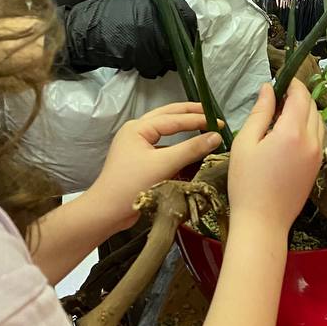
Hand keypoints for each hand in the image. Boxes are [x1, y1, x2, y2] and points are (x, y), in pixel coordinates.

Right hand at [58, 0, 196, 78]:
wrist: (85, 29)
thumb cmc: (111, 16)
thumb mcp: (138, 2)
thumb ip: (161, 12)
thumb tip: (181, 28)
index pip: (187, 17)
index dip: (188, 31)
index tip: (187, 40)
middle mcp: (157, 14)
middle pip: (179, 41)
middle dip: (175, 51)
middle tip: (168, 55)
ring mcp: (149, 34)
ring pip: (168, 56)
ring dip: (162, 62)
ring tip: (150, 58)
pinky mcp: (140, 53)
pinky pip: (154, 66)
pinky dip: (150, 69)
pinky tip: (141, 63)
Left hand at [83, 103, 222, 233]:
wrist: (107, 211)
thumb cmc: (131, 185)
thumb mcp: (164, 165)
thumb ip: (191, 149)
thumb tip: (216, 137)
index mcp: (138, 128)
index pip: (174, 118)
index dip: (198, 119)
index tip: (219, 123)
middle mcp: (136, 131)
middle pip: (168, 116)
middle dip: (190, 113)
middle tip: (212, 114)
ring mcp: (137, 145)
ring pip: (165, 129)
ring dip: (184, 126)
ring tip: (204, 125)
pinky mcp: (140, 159)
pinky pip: (163, 145)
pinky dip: (178, 143)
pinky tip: (191, 147)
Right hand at [227, 81, 324, 235]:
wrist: (263, 222)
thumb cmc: (246, 183)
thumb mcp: (245, 143)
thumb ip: (260, 112)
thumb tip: (268, 88)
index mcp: (292, 132)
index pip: (300, 96)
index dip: (292, 84)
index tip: (280, 80)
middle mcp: (312, 140)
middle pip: (312, 106)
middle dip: (298, 96)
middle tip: (277, 99)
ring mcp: (318, 155)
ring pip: (319, 121)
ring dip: (305, 112)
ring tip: (282, 117)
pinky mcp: (318, 167)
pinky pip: (319, 137)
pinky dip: (309, 127)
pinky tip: (290, 135)